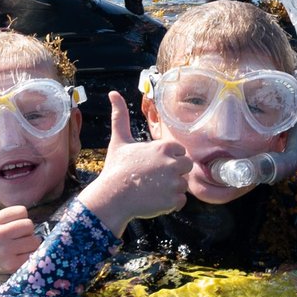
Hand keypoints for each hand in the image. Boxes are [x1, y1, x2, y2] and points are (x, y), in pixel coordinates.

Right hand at [0, 184, 39, 275]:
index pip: (22, 211)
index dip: (20, 219)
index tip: (11, 229)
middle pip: (29, 225)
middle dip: (26, 233)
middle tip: (15, 242)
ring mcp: (4, 251)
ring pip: (35, 240)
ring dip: (30, 247)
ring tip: (16, 252)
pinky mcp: (12, 265)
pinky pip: (34, 255)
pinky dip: (31, 258)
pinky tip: (19, 261)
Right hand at [79, 92, 191, 235]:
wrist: (111, 197)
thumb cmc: (116, 169)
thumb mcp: (119, 141)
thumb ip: (120, 117)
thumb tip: (113, 93)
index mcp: (164, 147)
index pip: (179, 151)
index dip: (167, 159)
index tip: (151, 165)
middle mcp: (173, 163)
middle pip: (185, 166)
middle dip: (173, 172)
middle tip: (153, 178)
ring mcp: (174, 182)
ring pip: (183, 184)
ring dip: (171, 189)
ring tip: (152, 190)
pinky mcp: (173, 200)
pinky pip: (181, 201)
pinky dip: (170, 204)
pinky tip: (154, 201)